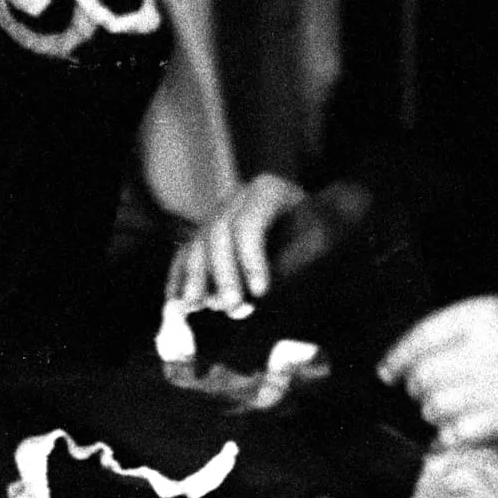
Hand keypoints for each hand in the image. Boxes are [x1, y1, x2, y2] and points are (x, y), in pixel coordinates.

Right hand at [166, 174, 305, 313]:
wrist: (316, 222)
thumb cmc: (321, 232)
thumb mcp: (317, 241)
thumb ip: (290, 260)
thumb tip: (256, 292)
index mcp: (267, 190)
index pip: (249, 224)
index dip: (251, 259)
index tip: (260, 292)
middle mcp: (237, 198)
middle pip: (218, 233)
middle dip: (222, 273)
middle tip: (231, 306)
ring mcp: (218, 214)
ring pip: (198, 243)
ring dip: (195, 278)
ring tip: (195, 306)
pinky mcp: (208, 235)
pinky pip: (186, 254)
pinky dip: (180, 277)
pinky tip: (175, 301)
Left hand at [378, 298, 497, 446]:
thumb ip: (462, 326)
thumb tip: (415, 352)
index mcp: (484, 315)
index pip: (422, 337)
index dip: (398, 358)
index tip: (388, 371)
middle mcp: (488, 348)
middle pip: (424, 375)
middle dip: (417, 386)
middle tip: (424, 389)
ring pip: (436, 405)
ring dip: (432, 410)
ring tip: (444, 407)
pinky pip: (459, 431)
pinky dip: (450, 433)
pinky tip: (456, 428)